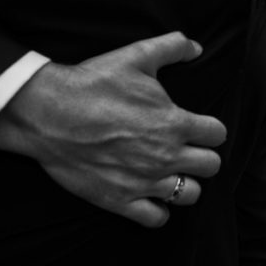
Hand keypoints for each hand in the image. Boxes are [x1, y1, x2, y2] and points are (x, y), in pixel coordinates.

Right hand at [0, 32, 225, 227]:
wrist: (48, 113)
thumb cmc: (93, 84)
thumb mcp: (136, 55)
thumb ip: (172, 47)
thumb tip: (196, 47)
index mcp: (175, 123)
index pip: (218, 135)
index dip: (210, 128)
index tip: (199, 126)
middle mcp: (166, 156)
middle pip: (211, 166)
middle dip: (203, 156)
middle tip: (186, 149)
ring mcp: (144, 181)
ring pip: (190, 194)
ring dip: (185, 183)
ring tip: (172, 172)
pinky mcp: (120, 200)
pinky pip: (157, 218)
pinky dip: (159, 210)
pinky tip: (152, 196)